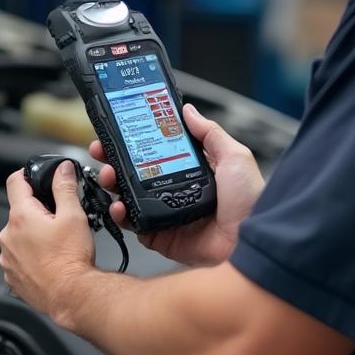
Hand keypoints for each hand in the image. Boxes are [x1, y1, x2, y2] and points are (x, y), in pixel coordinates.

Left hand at [0, 160, 95, 318]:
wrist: (71, 296)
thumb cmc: (71, 260)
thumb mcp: (73, 216)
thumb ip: (65, 187)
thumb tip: (62, 170)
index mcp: (21, 217)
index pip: (15, 181)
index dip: (27, 174)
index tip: (37, 177)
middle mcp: (8, 236)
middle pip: (20, 211)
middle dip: (37, 212)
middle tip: (58, 220)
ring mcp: (8, 258)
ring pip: (19, 235)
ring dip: (33, 235)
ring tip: (56, 244)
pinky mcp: (12, 275)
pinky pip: (19, 257)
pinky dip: (31, 255)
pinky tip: (49, 260)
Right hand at [89, 103, 263, 266]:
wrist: (251, 244)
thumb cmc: (250, 202)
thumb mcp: (234, 157)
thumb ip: (210, 133)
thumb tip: (189, 111)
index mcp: (192, 171)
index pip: (157, 152)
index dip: (136, 141)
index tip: (119, 130)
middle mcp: (177, 191)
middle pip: (136, 173)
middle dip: (115, 160)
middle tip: (103, 151)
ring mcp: (167, 214)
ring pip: (129, 197)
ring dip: (113, 184)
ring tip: (108, 175)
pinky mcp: (161, 237)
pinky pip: (134, 225)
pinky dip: (121, 215)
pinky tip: (118, 206)